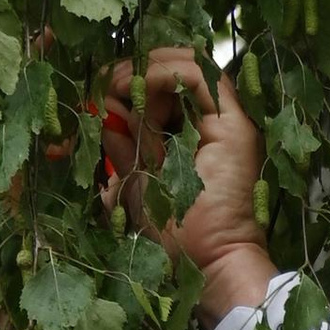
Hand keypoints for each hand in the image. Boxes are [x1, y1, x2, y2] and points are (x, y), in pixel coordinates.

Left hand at [102, 47, 272, 323]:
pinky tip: (138, 86)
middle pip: (171, 72)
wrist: (209, 265)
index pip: (159, 92)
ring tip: (118, 84)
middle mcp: (210, 125)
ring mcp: (225, 121)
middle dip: (132, 69)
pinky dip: (164, 72)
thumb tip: (103, 112)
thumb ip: (123, 149)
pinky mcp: (233, 124)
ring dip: (145, 66)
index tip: (96, 96)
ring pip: (187, 64)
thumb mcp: (136, 185)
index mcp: (188, 138)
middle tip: (102, 83)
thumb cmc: (176, 239)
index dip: (127, 83)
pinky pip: (198, 76)